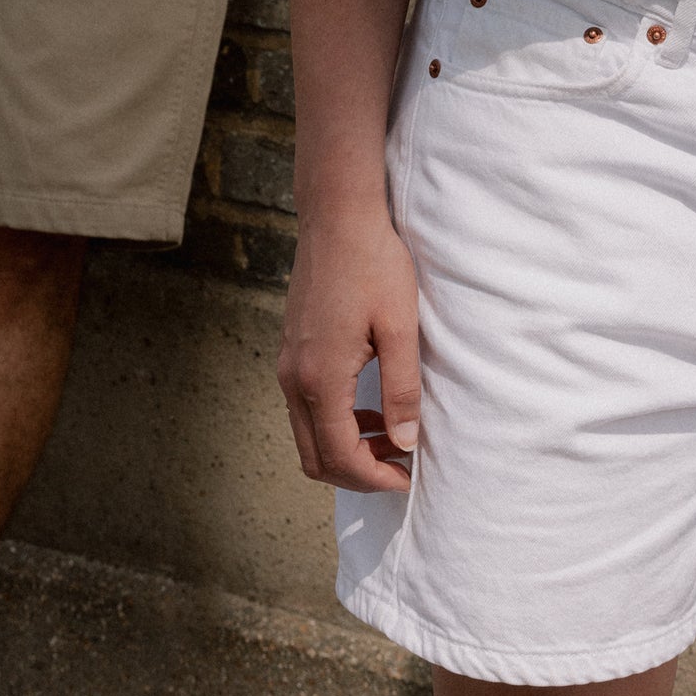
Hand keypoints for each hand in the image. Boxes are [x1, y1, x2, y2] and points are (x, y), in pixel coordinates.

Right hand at [277, 202, 420, 494]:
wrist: (337, 217)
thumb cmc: (373, 264)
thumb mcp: (400, 328)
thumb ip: (402, 390)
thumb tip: (405, 442)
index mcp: (321, 378)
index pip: (340, 457)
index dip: (375, 479)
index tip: (407, 477)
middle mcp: (295, 378)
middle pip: (315, 458)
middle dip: (357, 474)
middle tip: (399, 467)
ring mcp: (289, 364)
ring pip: (308, 436)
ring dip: (346, 449)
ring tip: (390, 438)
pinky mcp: (292, 351)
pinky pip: (306, 408)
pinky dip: (335, 423)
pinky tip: (369, 407)